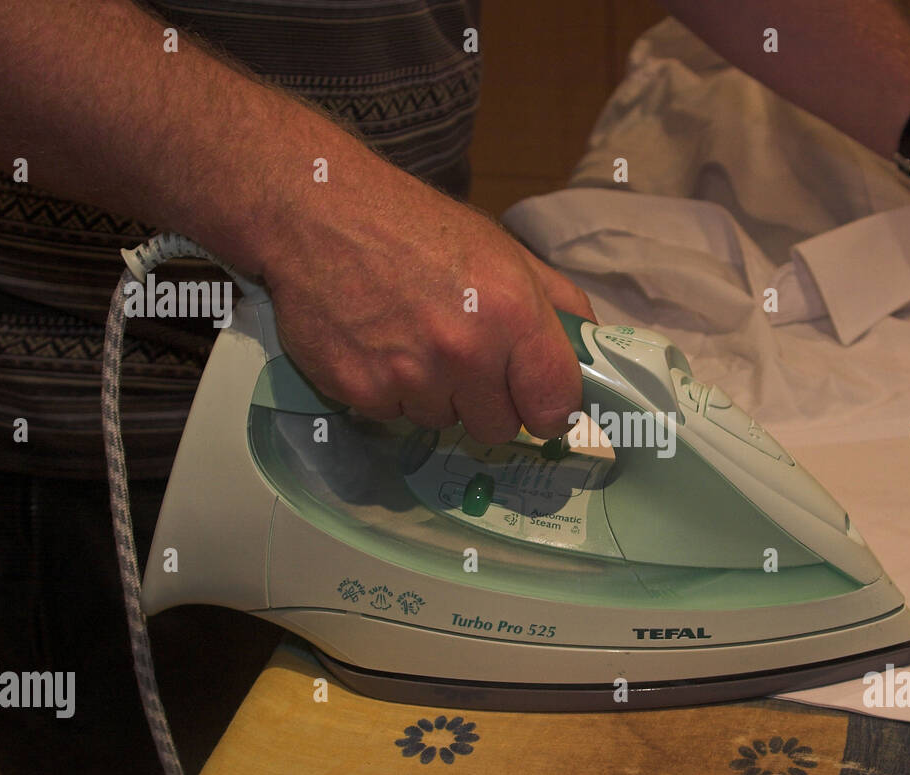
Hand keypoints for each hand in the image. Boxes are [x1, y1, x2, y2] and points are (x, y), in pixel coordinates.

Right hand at [262, 166, 595, 444]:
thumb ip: (559, 303)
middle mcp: (465, 351)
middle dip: (488, 402)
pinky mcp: (361, 391)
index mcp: (513, 312)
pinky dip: (389, 391)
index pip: (556, 404)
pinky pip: (393, 416)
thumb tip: (593, 350)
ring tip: (413, 339)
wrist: (316, 212)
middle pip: (500, 427)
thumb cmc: (415, 226)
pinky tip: (379, 344)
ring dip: (436, 395)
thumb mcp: (504, 250)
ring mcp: (410, 376)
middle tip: (464, 359)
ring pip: (444, 423)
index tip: (539, 401)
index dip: (551, 408)